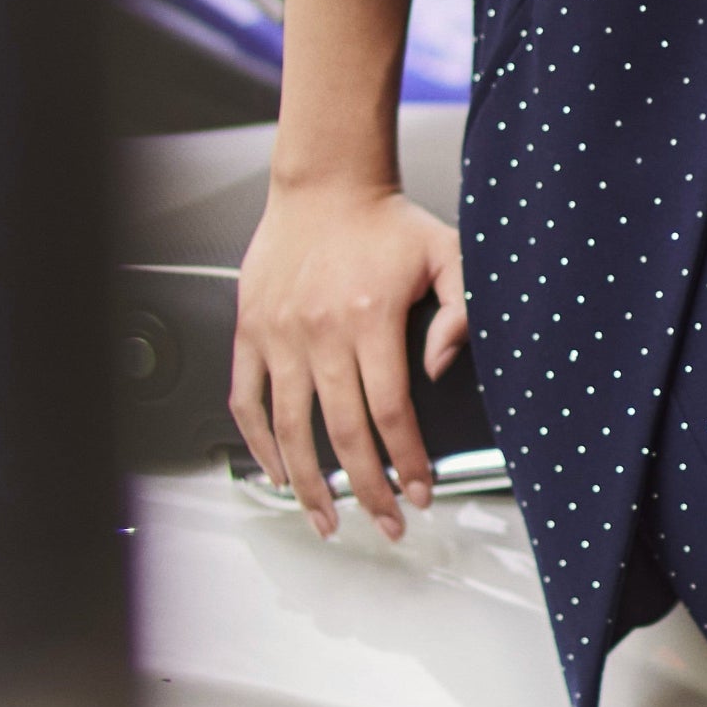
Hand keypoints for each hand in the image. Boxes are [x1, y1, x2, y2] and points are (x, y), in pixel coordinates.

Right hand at [229, 177, 466, 540]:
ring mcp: (280, 335)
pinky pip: (246, 401)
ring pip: (290, 429)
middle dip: (368, 491)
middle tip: (386, 524)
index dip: (406, 461)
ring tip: (328, 520)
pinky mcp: (250, 331)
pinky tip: (278, 472)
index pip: (390, 411)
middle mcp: (321, 331)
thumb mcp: (447, 253)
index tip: (421, 491)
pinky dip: (258, 444)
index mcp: (371, 317)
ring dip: (308, 485)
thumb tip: (440, 368)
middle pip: (343, 433)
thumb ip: (461, 310)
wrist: (326, 183)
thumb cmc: (387, 222)